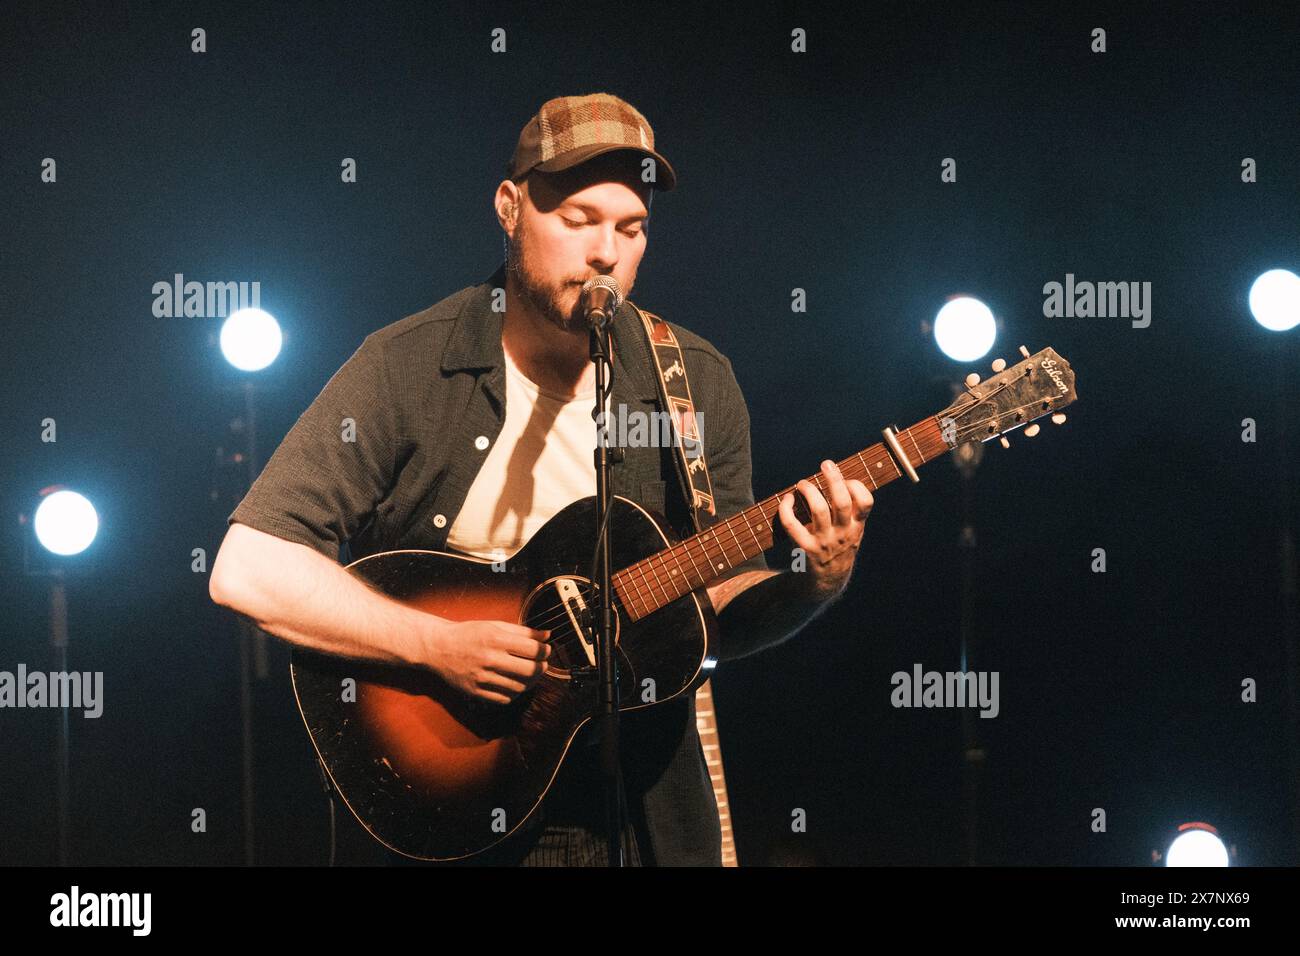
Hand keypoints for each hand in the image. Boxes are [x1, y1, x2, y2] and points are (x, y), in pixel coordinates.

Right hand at [427, 620, 551, 704]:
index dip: (544, 652)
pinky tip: (513, 684)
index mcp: (495, 639)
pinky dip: (513, 693)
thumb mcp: (495, 626)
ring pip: (519, 688)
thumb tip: (547, 636)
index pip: (532, 650)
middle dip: (541, 669)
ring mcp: (481, 678)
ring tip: (529, 675)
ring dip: (529, 683)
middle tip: (542, 665)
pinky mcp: (475, 692)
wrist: (438, 647)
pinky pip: (504, 699)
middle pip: (529, 671)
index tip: (546, 651)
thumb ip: (522, 631)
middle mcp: (489, 659)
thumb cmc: (468, 634)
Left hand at [778, 459, 872, 600]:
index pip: (866, 502)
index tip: (845, 480)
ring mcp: (824, 541)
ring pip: (818, 509)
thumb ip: (851, 510)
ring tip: (802, 483)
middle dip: (834, 478)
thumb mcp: (853, 532)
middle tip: (826, 464)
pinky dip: (786, 509)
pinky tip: (787, 500)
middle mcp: (843, 534)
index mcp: (857, 527)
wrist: (826, 583)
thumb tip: (838, 477)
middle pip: (841, 501)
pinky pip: (792, 525)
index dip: (857, 485)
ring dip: (809, 490)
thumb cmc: (838, 548)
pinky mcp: (806, 548)